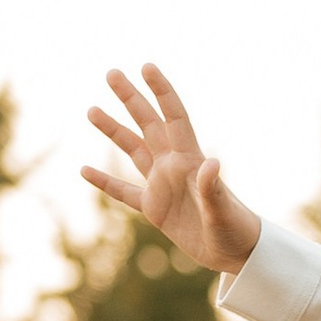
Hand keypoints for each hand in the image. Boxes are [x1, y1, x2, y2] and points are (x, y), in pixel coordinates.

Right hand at [82, 63, 261, 274]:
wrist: (235, 253)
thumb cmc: (235, 228)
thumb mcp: (222, 209)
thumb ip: (212, 187)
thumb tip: (211, 162)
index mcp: (189, 161)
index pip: (173, 117)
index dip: (161, 92)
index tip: (147, 67)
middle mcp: (172, 166)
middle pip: (147, 124)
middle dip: (131, 98)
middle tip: (112, 73)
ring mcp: (161, 186)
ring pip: (132, 150)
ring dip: (113, 131)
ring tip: (92, 110)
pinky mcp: (154, 208)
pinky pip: (124, 191)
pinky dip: (105, 182)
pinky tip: (85, 170)